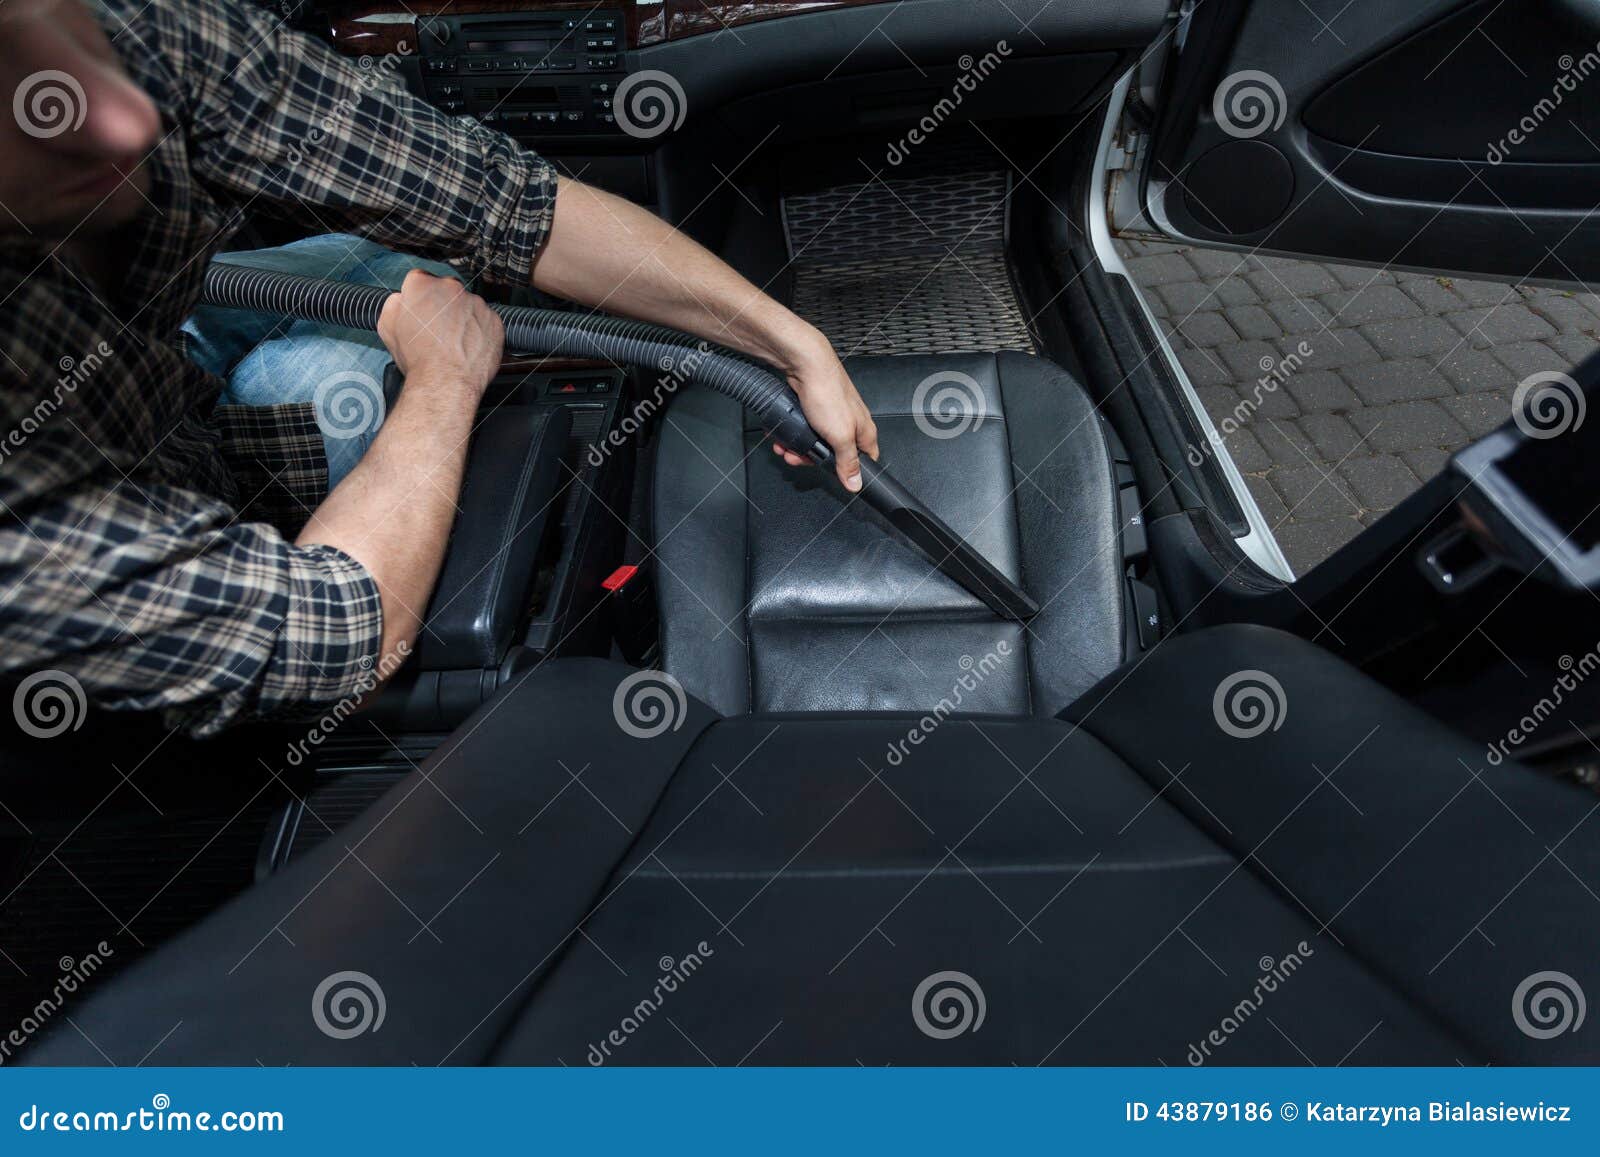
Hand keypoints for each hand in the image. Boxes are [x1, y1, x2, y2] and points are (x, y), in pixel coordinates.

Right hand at [377, 269, 503, 396]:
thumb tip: (402, 299)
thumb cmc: (418, 359)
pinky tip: (468, 347)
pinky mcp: (494, 319)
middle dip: (443, 306)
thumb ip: (394, 305)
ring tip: (454, 343)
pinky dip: (480, 331)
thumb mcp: (388, 328)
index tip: (422, 311)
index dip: (420, 298)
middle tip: (437, 330)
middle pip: (446, 291)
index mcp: (422, 285)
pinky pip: (486, 321)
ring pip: (468, 306)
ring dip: (463, 318)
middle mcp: (451, 288)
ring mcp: (475, 303)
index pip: (420, 280)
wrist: (446, 382)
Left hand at [772, 339, 879, 491]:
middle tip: (796, 458)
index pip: (866, 460)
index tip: (833, 475)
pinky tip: (782, 436)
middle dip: (811, 459)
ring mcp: (831, 416)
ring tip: (784, 447)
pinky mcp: (814, 409)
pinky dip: (792, 435)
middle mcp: (850, 424)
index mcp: (864, 432)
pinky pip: (804, 430)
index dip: (850, 471)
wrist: (805, 364)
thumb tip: (856, 483)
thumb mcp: (840, 435)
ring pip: (815, 443)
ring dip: (797, 449)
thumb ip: (848, 461)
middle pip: (834, 454)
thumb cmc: (827, 393)